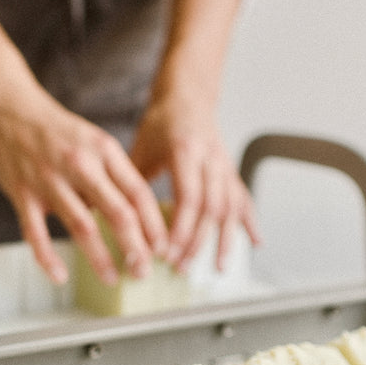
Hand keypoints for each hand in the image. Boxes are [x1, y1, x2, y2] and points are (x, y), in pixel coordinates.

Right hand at [0, 87, 168, 285]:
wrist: (3, 104)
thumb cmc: (51, 127)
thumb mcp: (91, 140)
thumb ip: (110, 175)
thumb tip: (131, 215)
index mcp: (104, 150)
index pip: (139, 193)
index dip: (154, 226)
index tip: (162, 248)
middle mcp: (80, 164)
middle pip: (118, 213)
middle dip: (135, 249)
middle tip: (143, 271)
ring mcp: (49, 179)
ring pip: (83, 226)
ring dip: (101, 258)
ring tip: (112, 279)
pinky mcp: (21, 192)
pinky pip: (36, 233)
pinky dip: (48, 258)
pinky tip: (60, 276)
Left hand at [130, 94, 260, 272]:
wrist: (189, 97)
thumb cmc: (162, 122)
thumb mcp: (141, 147)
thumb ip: (131, 181)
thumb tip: (109, 216)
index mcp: (186, 151)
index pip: (188, 197)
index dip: (180, 228)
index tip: (167, 252)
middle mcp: (211, 160)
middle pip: (210, 208)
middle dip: (196, 242)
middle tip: (181, 266)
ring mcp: (225, 166)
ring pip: (230, 208)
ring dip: (224, 240)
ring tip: (217, 268)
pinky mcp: (231, 172)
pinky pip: (244, 199)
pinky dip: (250, 223)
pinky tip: (256, 243)